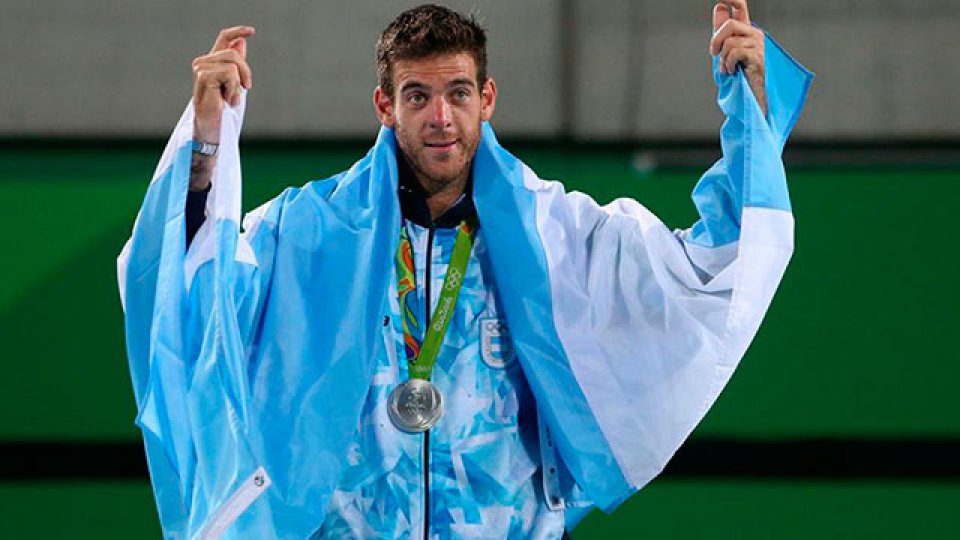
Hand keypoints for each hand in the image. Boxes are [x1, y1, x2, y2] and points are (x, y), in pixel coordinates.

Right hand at [192, 26, 254, 143]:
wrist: (213, 128)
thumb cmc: (223, 110)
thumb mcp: (235, 84)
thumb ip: (237, 64)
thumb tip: (241, 42)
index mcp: (212, 63)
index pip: (224, 39)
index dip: (238, 32)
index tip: (252, 31)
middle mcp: (204, 62)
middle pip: (234, 53)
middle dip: (245, 73)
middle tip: (244, 90)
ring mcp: (201, 68)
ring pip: (233, 64)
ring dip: (238, 85)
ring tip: (229, 98)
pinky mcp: (203, 75)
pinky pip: (230, 74)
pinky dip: (233, 90)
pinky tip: (226, 100)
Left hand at [709, 1, 765, 114]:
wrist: (757, 98)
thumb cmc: (743, 76)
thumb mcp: (728, 51)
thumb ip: (723, 32)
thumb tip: (719, 7)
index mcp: (747, 32)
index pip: (741, 7)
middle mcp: (754, 35)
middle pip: (730, 24)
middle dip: (716, 39)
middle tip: (714, 53)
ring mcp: (758, 46)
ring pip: (730, 41)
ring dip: (723, 59)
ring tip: (727, 68)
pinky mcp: (759, 58)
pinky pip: (735, 53)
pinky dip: (729, 64)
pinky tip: (733, 71)